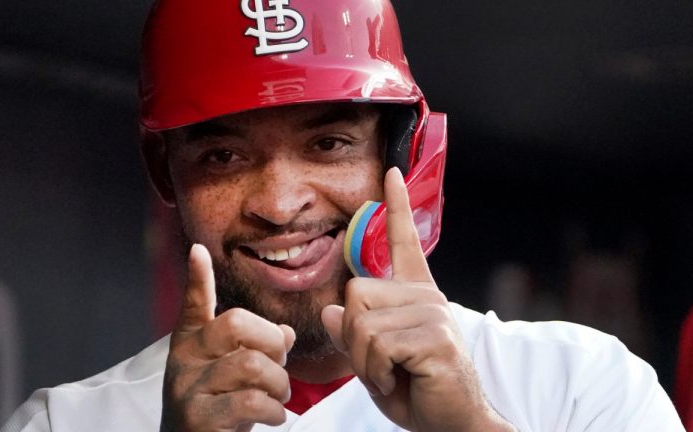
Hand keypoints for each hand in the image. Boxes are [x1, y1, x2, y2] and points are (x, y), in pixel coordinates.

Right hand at [160, 244, 295, 431]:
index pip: (193, 305)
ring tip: (278, 398)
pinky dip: (274, 410)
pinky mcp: (199, 419)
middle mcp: (184, 361)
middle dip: (272, 343)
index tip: (198, 250)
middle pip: (237, 324)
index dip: (196, 278)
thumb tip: (285, 332)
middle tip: (279, 367)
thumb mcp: (231, 377)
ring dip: (279, 383)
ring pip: (251, 364)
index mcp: (190, 345)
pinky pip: (251, 401)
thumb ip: (256, 350)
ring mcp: (188, 390)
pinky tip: (273, 417)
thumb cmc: (216, 414)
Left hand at [321, 168, 514, 431]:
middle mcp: (426, 296)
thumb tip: (332, 311)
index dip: (396, 208)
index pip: (403, 242)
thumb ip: (354, 334)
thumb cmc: (415, 389)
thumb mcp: (373, 360)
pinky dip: (377, 372)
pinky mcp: (436, 336)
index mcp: (414, 295)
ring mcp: (433, 314)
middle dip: (354, 337)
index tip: (392, 173)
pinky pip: (377, 345)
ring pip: (361, 322)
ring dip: (365, 360)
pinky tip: (402, 379)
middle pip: (355, 292)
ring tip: (394, 373)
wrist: (451, 423)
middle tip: (383, 363)